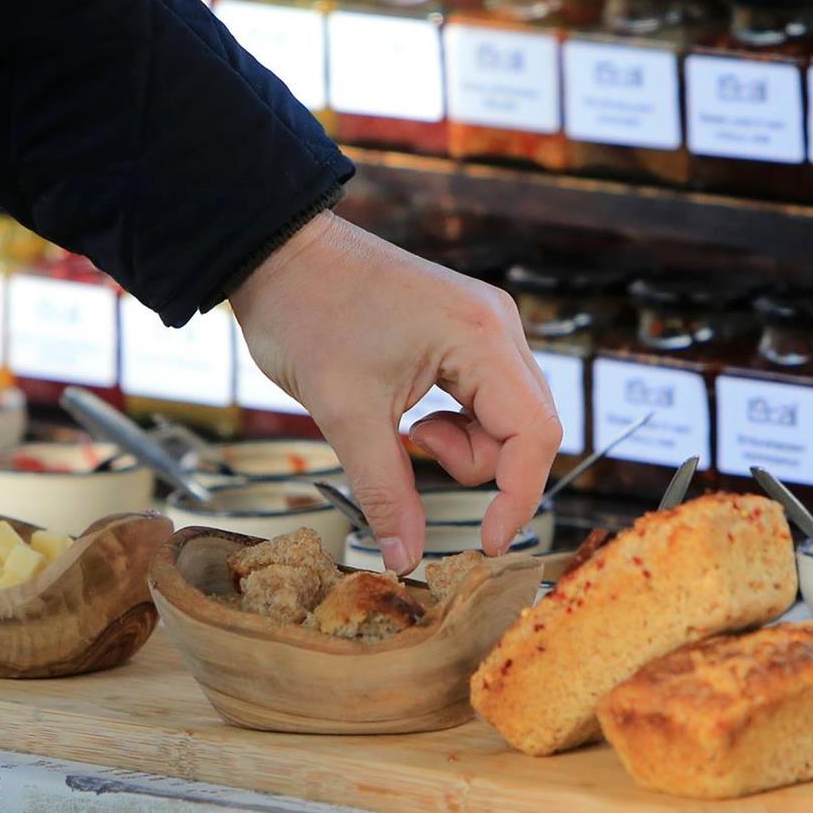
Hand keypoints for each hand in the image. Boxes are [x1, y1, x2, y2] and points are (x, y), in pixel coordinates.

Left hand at [229, 213, 562, 573]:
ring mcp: (485, 324)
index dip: (518, 497)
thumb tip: (405, 558)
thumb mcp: (345, 414)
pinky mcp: (465, 329)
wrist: (277, 253)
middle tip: (414, 451)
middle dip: (480, 463)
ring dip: (464, 442)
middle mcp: (498, 325)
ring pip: (507, 415)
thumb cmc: (307, 313)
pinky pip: (485, 396)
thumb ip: (385, 491)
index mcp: (482, 336)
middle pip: (528, 426)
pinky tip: (412, 413)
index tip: (486, 543)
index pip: (534, 434)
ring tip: (404, 427)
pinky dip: (456, 421)